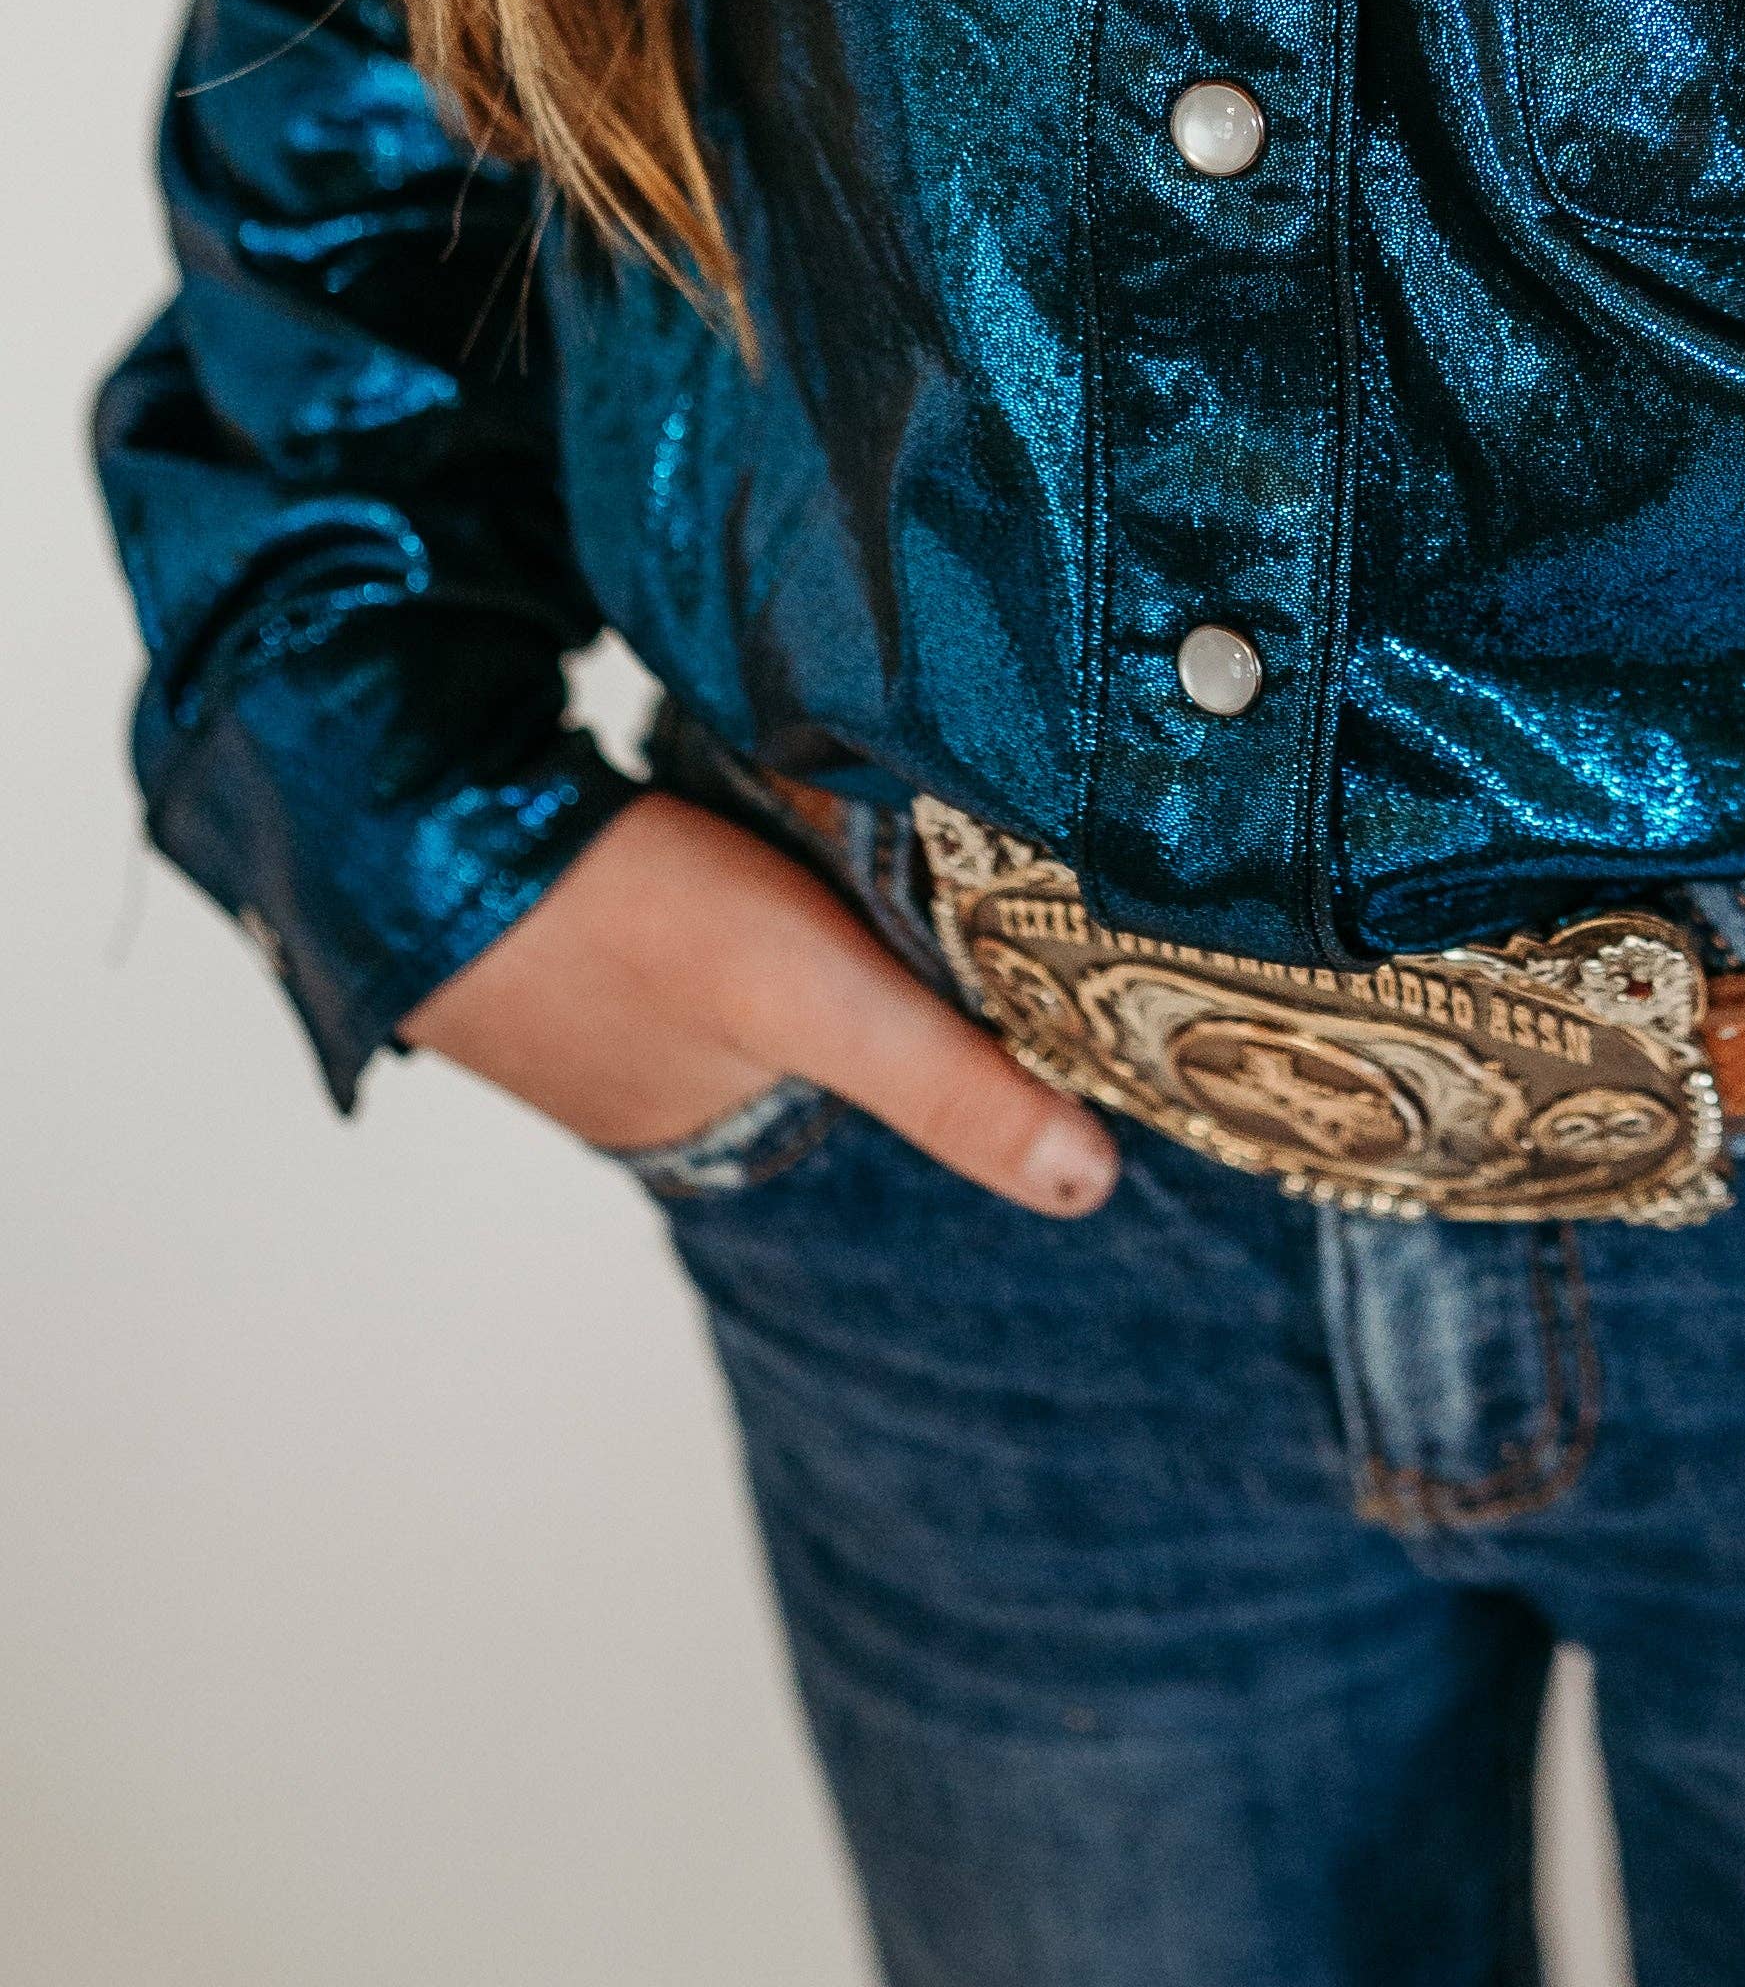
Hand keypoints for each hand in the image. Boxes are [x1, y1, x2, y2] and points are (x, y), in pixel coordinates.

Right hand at [401, 792, 1118, 1214]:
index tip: (1057, 968)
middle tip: (997, 872)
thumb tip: (1090, 1184)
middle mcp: (659, 1074)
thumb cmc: (613, 916)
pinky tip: (782, 802)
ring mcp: (607, 983)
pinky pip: (708, 882)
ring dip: (825, 898)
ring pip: (769, 949)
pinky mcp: (580, 891)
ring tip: (904, 830)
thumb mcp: (809, 996)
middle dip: (902, 963)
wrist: (412, 802)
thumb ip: (944, 1082)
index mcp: (714, 1124)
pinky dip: (755, 851)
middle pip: (829, 1020)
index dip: (965, 1042)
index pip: (884, 1092)